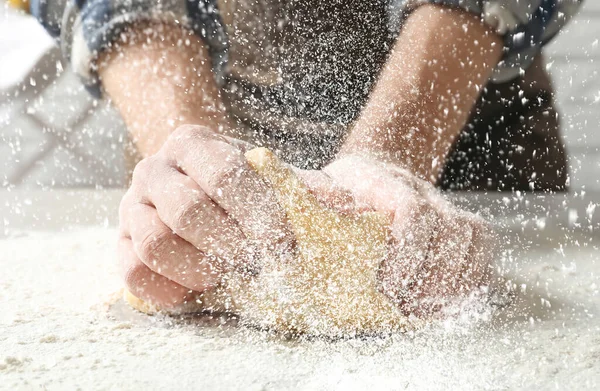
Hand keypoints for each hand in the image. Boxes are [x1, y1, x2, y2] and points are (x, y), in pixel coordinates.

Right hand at [117, 125, 293, 308]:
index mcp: (194, 143)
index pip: (225, 174)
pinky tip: (198, 285)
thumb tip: (344, 205)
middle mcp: (154, 169)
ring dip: (200, 268)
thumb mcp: (274, 180)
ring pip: (155, 243)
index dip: (257, 212)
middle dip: (231, 245)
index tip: (284, 244)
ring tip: (227, 272)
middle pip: (188, 211)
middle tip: (259, 264)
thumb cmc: (241, 188)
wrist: (198, 192)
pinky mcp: (121, 243)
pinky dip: (169, 287)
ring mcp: (131, 207)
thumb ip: (306, 188)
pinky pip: (134, 273)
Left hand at [323, 155, 494, 314]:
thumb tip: (307, 206)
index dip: (407, 253)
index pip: (413, 211)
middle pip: (449, 229)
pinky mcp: (457, 224)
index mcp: (384, 181)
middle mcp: (421, 190)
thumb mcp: (310, 186)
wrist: (368, 176)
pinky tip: (446, 305)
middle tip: (405, 310)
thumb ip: (302, 194)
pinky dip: (472, 278)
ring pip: (472, 237)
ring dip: (453, 282)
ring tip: (424, 311)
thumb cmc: (333, 191)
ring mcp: (444, 206)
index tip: (388, 288)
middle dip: (431, 278)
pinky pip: (483, 248)